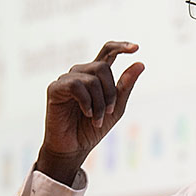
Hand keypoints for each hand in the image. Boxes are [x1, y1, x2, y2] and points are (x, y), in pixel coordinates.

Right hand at [36, 41, 144, 183]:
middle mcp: (80, 73)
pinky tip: (87, 113)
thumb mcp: (116, 108)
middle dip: (110, 92)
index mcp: (95, 76)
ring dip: (99, 102)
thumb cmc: (92, 129)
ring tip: (97, 119)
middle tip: (108, 112)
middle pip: (102, 67)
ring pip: (91, 78)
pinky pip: (76, 85)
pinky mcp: (55, 88)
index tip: (137, 48)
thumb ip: (126, 86)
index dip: (121, 46)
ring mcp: (67, 79)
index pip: (107, 52)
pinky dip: (87, 101)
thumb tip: (140, 63)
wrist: (74, 148)